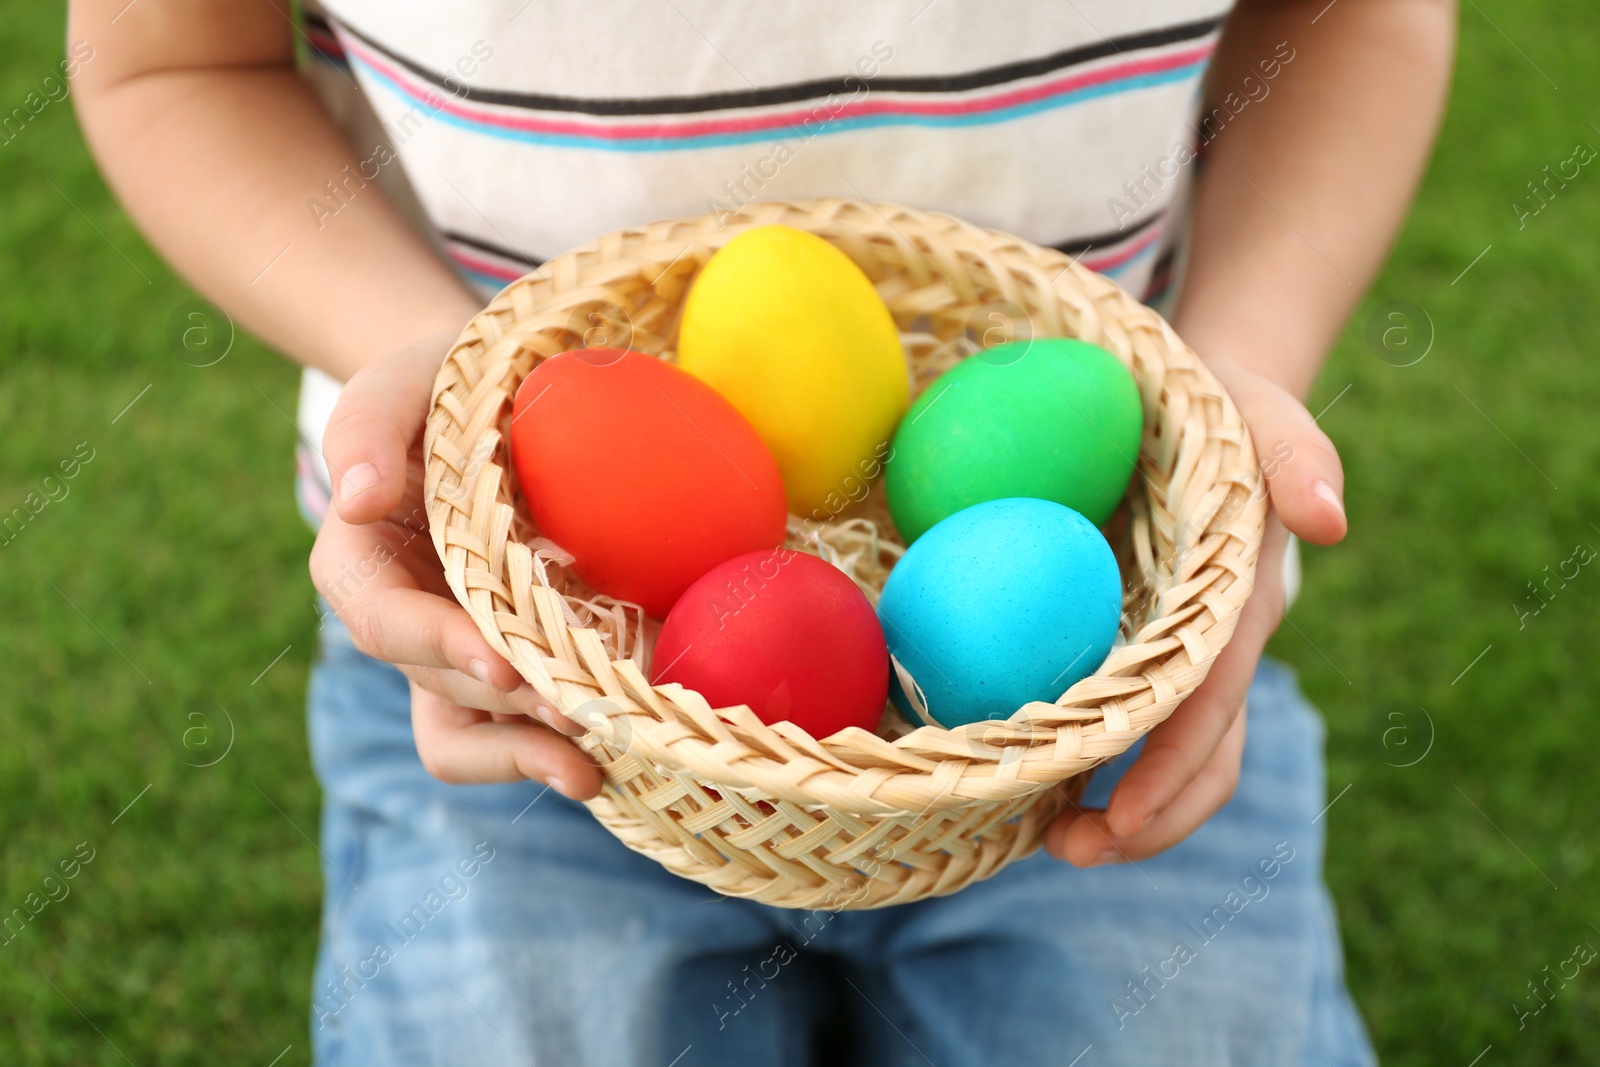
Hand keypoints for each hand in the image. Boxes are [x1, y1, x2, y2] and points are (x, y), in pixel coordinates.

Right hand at [308, 333, 603, 799]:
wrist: (494, 398)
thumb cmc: (438, 384)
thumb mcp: (398, 381)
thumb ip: (367, 428)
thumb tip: (356, 500)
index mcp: (359, 562)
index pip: (385, 622)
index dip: (439, 648)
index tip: (502, 662)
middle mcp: (403, 620)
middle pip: (439, 686)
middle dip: (506, 706)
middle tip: (582, 712)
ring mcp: (454, 651)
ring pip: (465, 733)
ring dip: (523, 753)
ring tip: (590, 766)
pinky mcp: (508, 661)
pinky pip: (512, 729)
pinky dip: (551, 747)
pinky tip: (608, 755)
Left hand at [1044, 362, 1346, 866]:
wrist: (1203, 404)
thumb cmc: (1226, 408)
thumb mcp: (1262, 413)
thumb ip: (1299, 452)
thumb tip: (1327, 520)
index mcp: (1241, 607)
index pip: (1211, 707)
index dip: (1171, 770)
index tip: (1118, 821)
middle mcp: (1215, 647)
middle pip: (1200, 760)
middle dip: (1145, 821)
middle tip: (1066, 852)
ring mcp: (1181, 655)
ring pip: (1167, 758)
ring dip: (1115, 811)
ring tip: (1044, 839)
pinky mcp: (1139, 646)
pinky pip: (1122, 721)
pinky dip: (1085, 762)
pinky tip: (1026, 773)